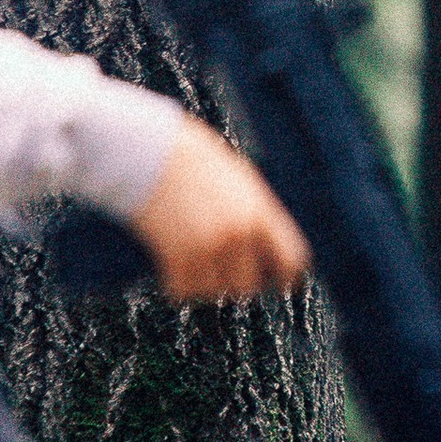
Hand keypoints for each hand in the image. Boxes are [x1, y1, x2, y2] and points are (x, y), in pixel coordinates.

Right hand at [132, 118, 309, 300]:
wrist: (149, 150)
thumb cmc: (193, 160)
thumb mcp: (240, 180)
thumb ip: (257, 214)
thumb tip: (267, 247)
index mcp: (260, 211)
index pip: (291, 261)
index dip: (284, 275)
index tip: (274, 279)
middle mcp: (238, 233)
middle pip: (249, 285)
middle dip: (235, 279)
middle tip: (218, 265)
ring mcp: (207, 247)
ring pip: (214, 292)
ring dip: (203, 282)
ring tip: (192, 255)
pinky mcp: (175, 256)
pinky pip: (183, 291)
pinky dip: (177, 283)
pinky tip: (172, 262)